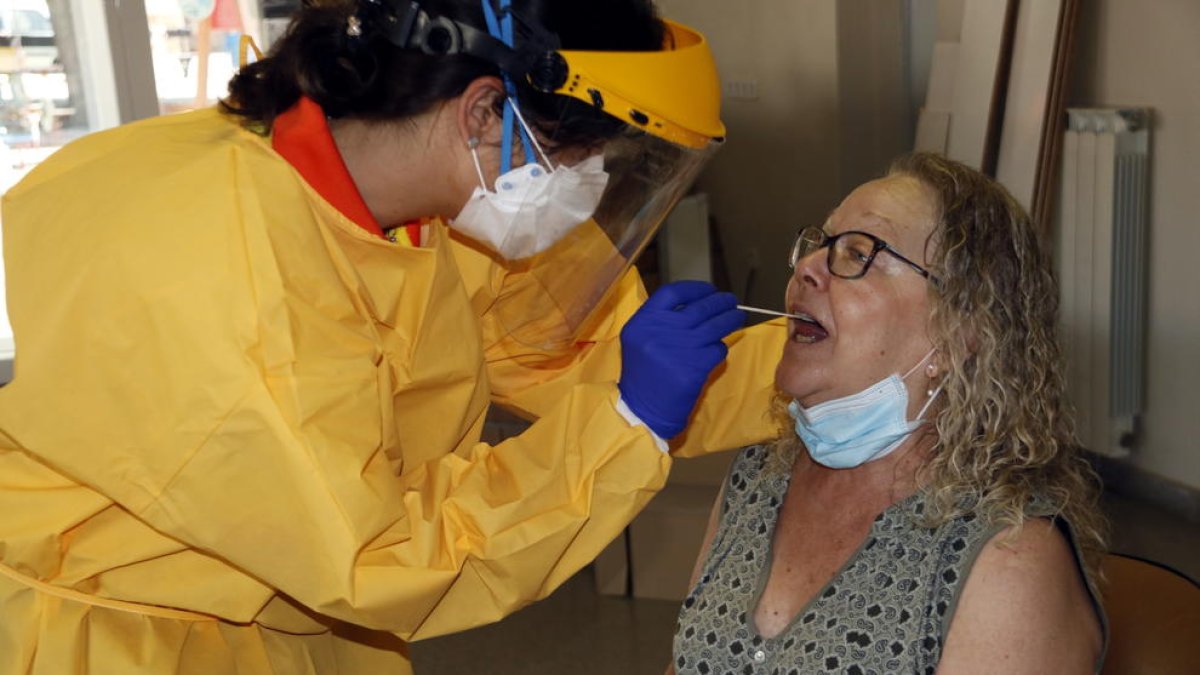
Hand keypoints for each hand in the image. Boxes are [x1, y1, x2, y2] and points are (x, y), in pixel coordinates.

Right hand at [618, 281, 745, 438]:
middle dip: (720, 302)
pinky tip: (715, 352)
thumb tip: (699, 302)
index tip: (709, 290)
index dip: (695, 289)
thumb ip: (662, 320)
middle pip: (699, 307)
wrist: (643, 410)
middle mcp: (660, 332)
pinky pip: (717, 350)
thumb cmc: (644, 374)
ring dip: (730, 320)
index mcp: (643, 322)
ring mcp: (679, 349)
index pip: (673, 292)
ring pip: (715, 326)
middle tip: (731, 302)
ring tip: (736, 318)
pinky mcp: (695, 368)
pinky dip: (719, 349)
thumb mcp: (640, 340)